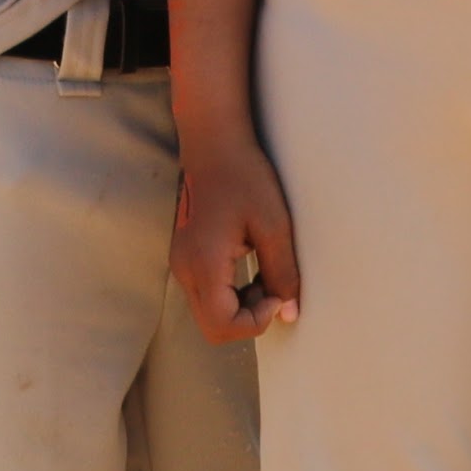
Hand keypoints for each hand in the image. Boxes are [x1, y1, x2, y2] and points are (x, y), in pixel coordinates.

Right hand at [171, 126, 298, 341]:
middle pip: (212, 327)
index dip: (256, 322)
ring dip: (240, 306)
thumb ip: (282, 273)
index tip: (276, 292)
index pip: (222, 326)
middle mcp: (184, 269)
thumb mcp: (273, 225)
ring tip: (263, 271)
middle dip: (248, 318)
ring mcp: (180, 264)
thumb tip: (289, 314)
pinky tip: (248, 263)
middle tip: (271, 286)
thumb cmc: (245, 177)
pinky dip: (229, 293)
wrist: (213, 144)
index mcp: (204, 263)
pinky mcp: (184, 257)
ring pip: (208, 313)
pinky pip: (205, 294)